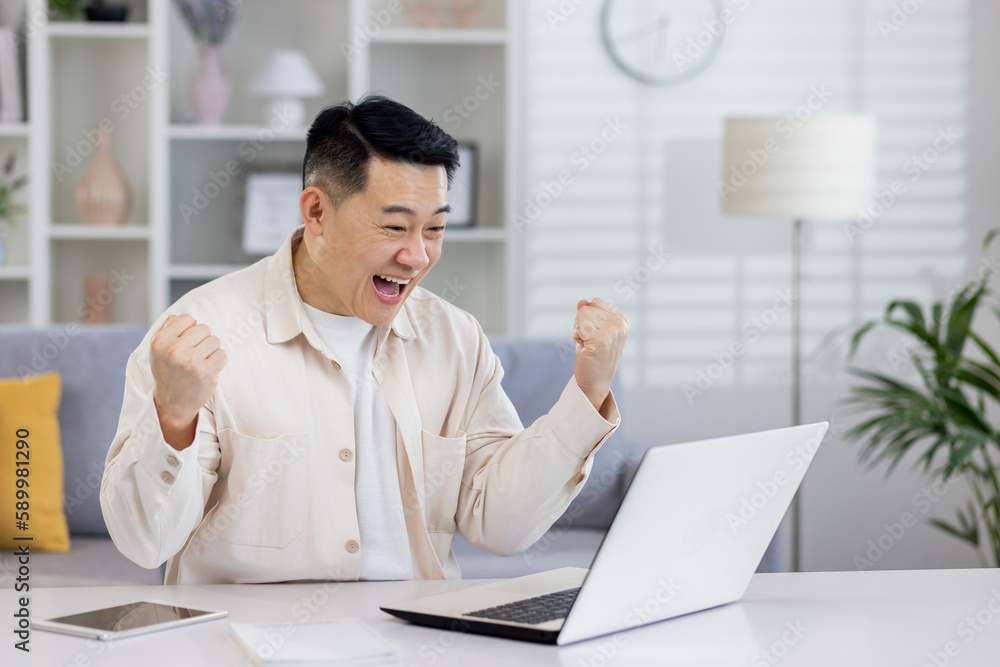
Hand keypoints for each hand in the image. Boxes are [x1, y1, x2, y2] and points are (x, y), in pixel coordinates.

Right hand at [150, 314, 226, 449]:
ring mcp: (190, 361)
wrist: (173, 403)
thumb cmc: (168, 373)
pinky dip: (219, 361)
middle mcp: (174, 350)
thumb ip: (167, 330)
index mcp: (160, 341)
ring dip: (212, 350)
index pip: (187, 318)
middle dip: (203, 340)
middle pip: (204, 328)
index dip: (190, 329)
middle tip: (194, 354)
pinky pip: (223, 354)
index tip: (187, 342)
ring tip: (201, 362)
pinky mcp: (205, 372)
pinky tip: (208, 369)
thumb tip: (180, 316)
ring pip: (215, 340)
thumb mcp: (157, 350)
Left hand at [572, 298, 628, 411]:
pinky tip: (585, 348)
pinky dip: (576, 337)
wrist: (595, 381)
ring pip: (581, 316)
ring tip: (588, 345)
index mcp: (622, 320)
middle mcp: (620, 324)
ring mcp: (613, 332)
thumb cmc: (593, 355)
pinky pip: (578, 327)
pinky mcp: (602, 340)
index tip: (594, 333)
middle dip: (581, 324)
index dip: (588, 316)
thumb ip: (588, 314)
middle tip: (590, 342)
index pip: (595, 301)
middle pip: (586, 308)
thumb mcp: (593, 330)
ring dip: (578, 331)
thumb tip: (581, 301)